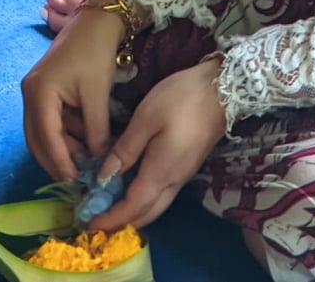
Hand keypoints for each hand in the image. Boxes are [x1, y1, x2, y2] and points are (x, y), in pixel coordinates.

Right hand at [21, 7, 123, 182]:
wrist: (95, 22)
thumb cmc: (95, 54)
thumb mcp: (97, 95)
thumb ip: (96, 130)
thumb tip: (98, 159)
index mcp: (40, 93)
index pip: (46, 137)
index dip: (60, 162)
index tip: (75, 181)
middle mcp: (30, 94)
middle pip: (36, 138)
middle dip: (55, 160)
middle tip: (77, 179)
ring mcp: (34, 91)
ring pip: (41, 132)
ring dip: (61, 148)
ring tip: (84, 161)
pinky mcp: (43, 89)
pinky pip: (49, 120)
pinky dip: (63, 134)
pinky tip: (82, 141)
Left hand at [88, 58, 227, 231]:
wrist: (223, 90)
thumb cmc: (181, 99)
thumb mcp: (146, 118)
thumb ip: (125, 149)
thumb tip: (104, 177)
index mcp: (161, 172)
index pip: (133, 206)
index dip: (112, 218)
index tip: (91, 224)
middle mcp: (174, 180)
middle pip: (147, 213)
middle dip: (122, 222)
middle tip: (98, 221)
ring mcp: (183, 174)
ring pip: (157, 205)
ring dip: (134, 213)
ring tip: (110, 208)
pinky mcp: (186, 165)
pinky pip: (163, 193)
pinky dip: (144, 200)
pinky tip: (131, 187)